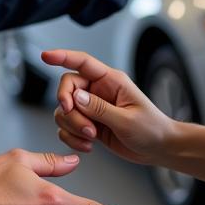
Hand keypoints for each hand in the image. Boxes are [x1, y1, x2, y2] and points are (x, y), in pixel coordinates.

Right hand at [43, 48, 171, 165]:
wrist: (158, 149)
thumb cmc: (151, 129)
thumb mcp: (127, 119)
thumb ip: (99, 108)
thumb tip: (75, 97)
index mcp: (111, 80)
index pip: (83, 62)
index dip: (63, 56)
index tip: (46, 56)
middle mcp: (99, 90)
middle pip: (68, 87)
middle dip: (69, 107)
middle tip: (84, 126)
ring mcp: (92, 107)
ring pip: (64, 110)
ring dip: (72, 126)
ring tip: (91, 138)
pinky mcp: (89, 124)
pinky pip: (67, 127)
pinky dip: (71, 138)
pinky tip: (88, 146)